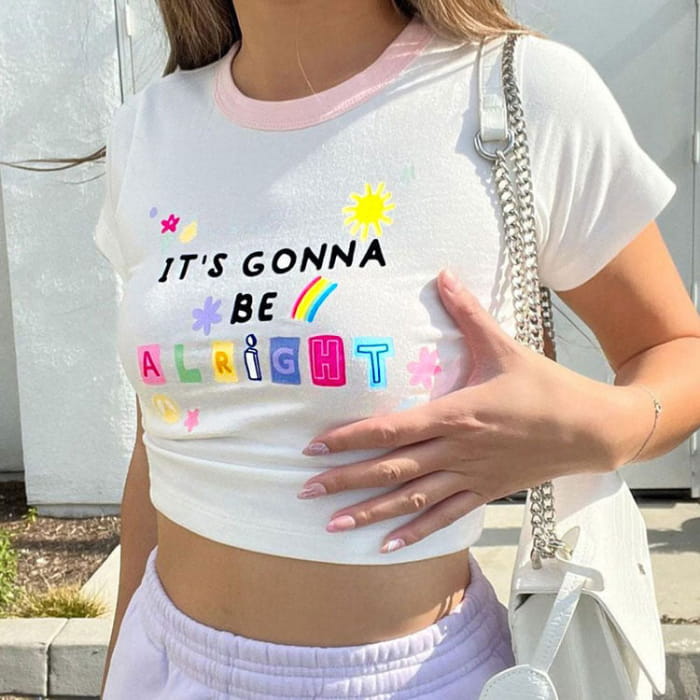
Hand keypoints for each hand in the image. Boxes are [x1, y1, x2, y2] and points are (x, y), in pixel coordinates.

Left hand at [297, 269, 641, 553]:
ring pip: (411, 500)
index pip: (390, 430)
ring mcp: (469, 476)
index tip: (314, 447)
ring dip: (370, 513)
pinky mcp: (485, 492)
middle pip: (390, 470)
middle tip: (304, 492)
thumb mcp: (505, 347)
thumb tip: (443, 274)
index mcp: (455, 414)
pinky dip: (415, 533)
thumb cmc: (546, 387)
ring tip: (333, 525)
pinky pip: (444, 518)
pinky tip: (388, 546)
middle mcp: (456, 450)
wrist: (591, 429)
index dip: (349, 439)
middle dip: (345, 481)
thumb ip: (468, 314)